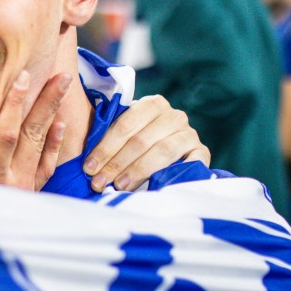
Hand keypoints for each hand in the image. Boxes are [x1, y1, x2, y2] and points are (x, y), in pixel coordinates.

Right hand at [0, 70, 69, 210]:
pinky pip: (48, 166)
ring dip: (53, 114)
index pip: (5, 136)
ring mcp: (26, 189)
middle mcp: (14, 182)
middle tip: (57, 73)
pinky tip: (62, 123)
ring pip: (42, 145)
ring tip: (63, 84)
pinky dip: (55, 143)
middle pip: (32, 135)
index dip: (13, 106)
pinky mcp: (32, 197)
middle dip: (43, 102)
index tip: (20, 78)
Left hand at [83, 95, 209, 190]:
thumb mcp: (127, 133)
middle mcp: (174, 116)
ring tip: (120, 186)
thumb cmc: (140, 141)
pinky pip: (190, 163)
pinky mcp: (202, 152)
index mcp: (152, 104)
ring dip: (138, 171)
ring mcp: (190, 133)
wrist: (175, 146)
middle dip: (116, 163)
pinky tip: (156, 186)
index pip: (125, 125)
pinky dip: (173, 173)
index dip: (105, 148)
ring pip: (162, 151)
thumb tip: (89, 162)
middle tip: (100, 182)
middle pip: (141, 140)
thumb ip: (111, 138)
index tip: (89, 167)